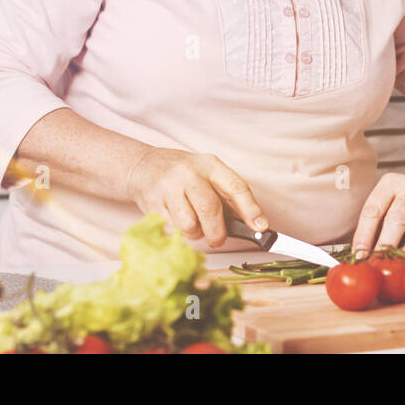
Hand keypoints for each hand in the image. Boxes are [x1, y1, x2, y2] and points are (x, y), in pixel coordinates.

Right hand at [124, 147, 266, 247]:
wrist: (143, 166)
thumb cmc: (184, 175)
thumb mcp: (208, 175)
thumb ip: (228, 198)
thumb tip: (254, 225)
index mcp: (210, 165)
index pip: (235, 186)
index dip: (250, 209)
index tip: (261, 227)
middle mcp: (190, 173)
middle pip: (210, 208)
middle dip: (217, 232)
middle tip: (218, 239)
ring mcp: (169, 187)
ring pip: (189, 224)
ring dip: (195, 233)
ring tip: (192, 224)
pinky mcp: (152, 203)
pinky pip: (171, 230)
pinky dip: (177, 233)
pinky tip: (175, 220)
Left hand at [351, 172, 404, 258]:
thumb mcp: (389, 201)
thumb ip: (377, 224)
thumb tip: (361, 256)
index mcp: (391, 184)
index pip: (373, 210)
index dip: (364, 235)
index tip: (359, 256)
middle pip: (397, 219)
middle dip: (386, 245)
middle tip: (378, 265)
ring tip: (402, 270)